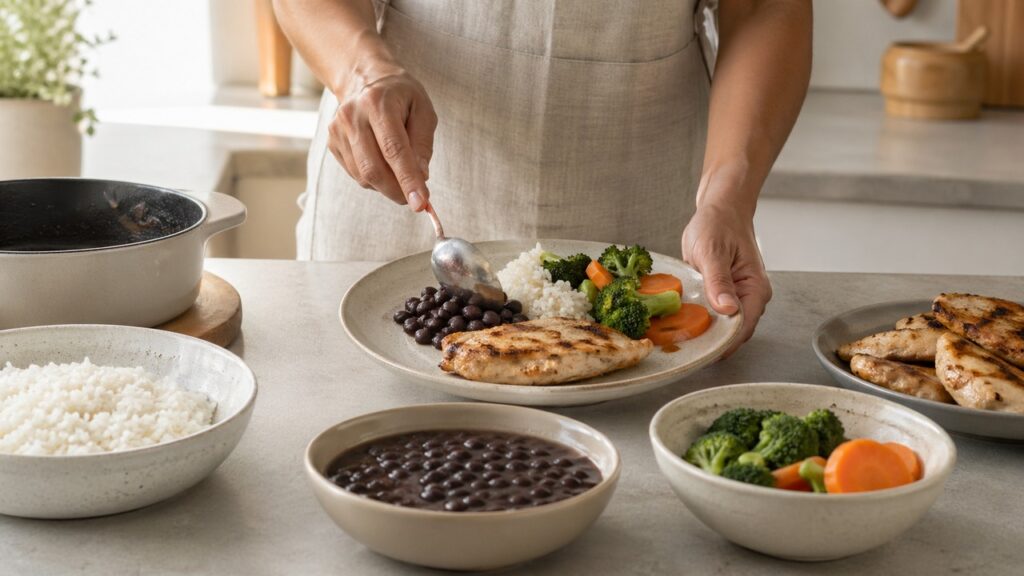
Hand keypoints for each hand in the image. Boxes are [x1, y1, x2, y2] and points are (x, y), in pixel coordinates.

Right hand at [329, 63, 437, 210]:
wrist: (363, 78)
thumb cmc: (400, 95)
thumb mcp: (423, 110)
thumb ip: (423, 143)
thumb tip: (421, 177)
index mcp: (378, 103)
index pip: (394, 150)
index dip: (408, 180)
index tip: (420, 203)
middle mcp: (353, 116)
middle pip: (373, 169)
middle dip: (397, 191)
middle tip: (416, 198)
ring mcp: (338, 130)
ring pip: (363, 176)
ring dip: (387, 185)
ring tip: (400, 172)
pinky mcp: (332, 143)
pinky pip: (355, 174)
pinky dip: (374, 179)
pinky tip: (383, 162)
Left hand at [681, 203, 771, 356]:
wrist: (719, 210)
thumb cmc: (718, 224)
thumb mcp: (712, 251)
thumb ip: (719, 281)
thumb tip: (728, 309)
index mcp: (755, 289)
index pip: (742, 328)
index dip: (721, 343)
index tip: (698, 352)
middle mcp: (749, 298)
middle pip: (732, 333)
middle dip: (709, 343)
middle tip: (681, 349)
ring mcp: (735, 298)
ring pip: (721, 327)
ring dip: (701, 334)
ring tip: (677, 341)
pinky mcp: (721, 296)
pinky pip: (711, 316)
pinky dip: (697, 321)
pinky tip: (678, 325)